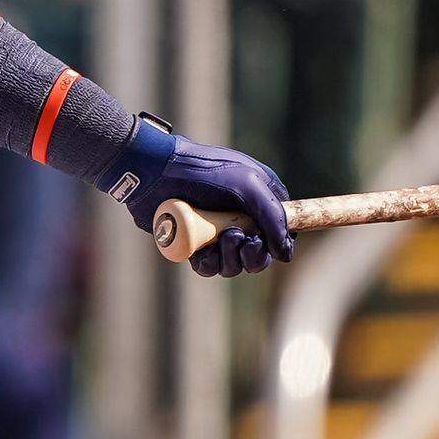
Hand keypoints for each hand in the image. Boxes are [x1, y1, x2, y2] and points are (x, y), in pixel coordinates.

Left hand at [96, 115, 293, 276]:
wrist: (154, 172)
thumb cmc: (202, 172)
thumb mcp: (248, 185)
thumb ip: (274, 218)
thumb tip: (285, 253)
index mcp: (258, 197)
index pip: (281, 229)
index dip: (277, 242)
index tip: (264, 240)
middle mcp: (238, 215)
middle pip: (259, 253)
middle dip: (253, 254)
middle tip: (241, 241)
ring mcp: (215, 229)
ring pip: (234, 264)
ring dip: (231, 259)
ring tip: (220, 240)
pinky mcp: (194, 242)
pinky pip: (209, 266)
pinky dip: (209, 264)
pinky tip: (202, 253)